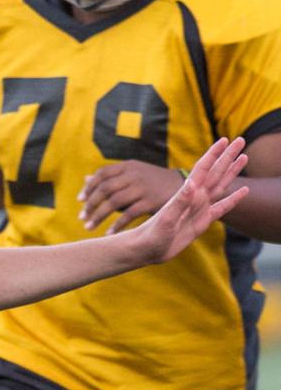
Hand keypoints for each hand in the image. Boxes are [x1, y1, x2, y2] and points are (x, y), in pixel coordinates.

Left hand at [78, 159, 185, 232]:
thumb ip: (110, 179)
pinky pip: (128, 215)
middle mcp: (134, 174)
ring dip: (98, 216)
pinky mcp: (151, 201)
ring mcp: (143, 187)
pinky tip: (108, 234)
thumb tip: (85, 180)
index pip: (102, 174)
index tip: (80, 201)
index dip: (89, 187)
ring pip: (114, 202)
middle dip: (90, 204)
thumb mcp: (133, 175)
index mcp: (128, 166)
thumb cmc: (153, 184)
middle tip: (82, 218)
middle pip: (105, 189)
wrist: (187, 188)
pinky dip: (116, 225)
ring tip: (89, 227)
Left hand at [129, 136, 248, 263]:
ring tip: (244, 157)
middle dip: (228, 156)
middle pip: (216, 172)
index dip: (213, 153)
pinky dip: (234, 199)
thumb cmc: (152, 235)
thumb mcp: (166, 219)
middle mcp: (195, 198)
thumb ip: (179, 202)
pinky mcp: (202, 222)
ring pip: (221, 186)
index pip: (203, 168)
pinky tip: (244, 191)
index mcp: (187, 194)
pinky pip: (222, 207)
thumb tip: (192, 183)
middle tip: (241, 140)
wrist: (146, 250)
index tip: (225, 139)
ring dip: (232, 172)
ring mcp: (200, 209)